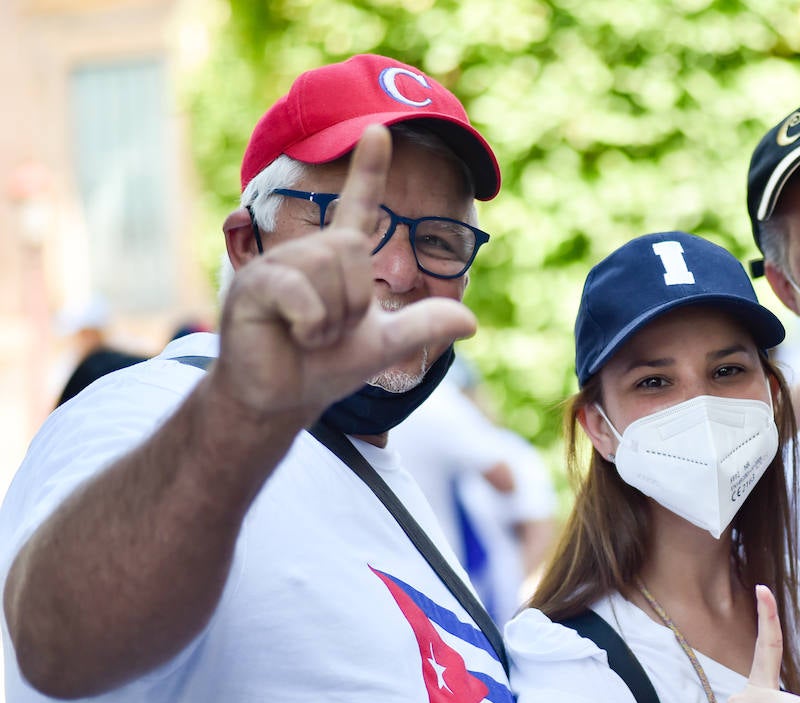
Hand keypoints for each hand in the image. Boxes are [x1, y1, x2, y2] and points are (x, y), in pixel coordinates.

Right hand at [212, 124, 477, 429]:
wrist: (282, 400)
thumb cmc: (325, 367)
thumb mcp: (384, 345)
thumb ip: (423, 325)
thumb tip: (471, 321)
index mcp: (339, 260)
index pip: (358, 206)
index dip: (369, 171)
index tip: (379, 131)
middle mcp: (308, 253)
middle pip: (353, 252)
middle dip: (355, 303)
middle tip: (330, 330)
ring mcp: (278, 266)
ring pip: (329, 272)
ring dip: (332, 320)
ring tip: (310, 336)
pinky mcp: (254, 286)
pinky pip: (301, 293)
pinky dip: (311, 324)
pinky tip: (295, 336)